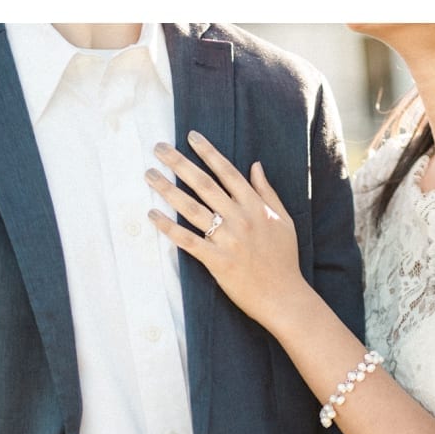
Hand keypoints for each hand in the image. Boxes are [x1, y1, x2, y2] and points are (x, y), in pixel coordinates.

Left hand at [145, 131, 311, 327]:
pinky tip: (153, 215)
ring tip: (150, 174)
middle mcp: (240, 218)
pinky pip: (187, 241)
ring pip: (191, 208)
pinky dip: (169, 227)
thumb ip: (267, 192)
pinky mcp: (216, 261)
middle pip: (204, 184)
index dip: (208, 152)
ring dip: (168, 189)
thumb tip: (255, 165)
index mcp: (255, 206)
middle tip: (159, 148)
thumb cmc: (285, 259)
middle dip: (179, 163)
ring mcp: (227, 240)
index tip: (190, 136)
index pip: (227, 172)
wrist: (284, 297)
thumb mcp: (283, 220)